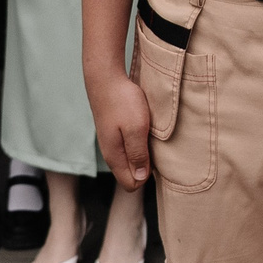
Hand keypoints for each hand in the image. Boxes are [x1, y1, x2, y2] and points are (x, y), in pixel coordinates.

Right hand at [89, 68, 153, 189]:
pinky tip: (145, 128)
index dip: (147, 176)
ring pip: (131, 159)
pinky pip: (129, 146)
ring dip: (143, 153)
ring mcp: (112, 142)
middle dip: (146, 167)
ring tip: (151, 136)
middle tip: (156, 146)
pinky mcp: (114, 131)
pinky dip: (139, 142)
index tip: (156, 158)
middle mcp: (111, 153)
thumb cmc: (123, 101)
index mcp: (115, 157)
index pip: (131, 184)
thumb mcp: (136, 128)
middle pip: (131, 174)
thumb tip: (140, 178)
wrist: (106, 78)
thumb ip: (138, 154)